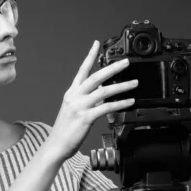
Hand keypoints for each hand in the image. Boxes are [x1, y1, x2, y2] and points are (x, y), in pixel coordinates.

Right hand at [46, 40, 137, 161]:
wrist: (56, 145)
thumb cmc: (66, 130)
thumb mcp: (75, 110)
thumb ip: (88, 100)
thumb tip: (102, 93)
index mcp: (72, 93)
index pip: (82, 70)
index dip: (90, 56)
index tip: (96, 44)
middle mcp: (75, 97)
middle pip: (96, 77)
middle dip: (112, 68)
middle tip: (126, 62)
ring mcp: (80, 107)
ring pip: (104, 91)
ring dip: (122, 86)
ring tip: (134, 83)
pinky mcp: (86, 118)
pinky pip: (107, 107)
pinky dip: (120, 104)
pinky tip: (130, 102)